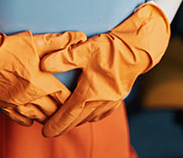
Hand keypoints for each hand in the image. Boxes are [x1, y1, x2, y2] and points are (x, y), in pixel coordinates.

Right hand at [0, 7, 86, 125]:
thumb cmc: (10, 48)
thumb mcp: (37, 42)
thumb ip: (60, 41)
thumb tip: (80, 36)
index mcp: (42, 83)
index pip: (64, 97)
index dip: (72, 98)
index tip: (77, 97)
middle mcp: (31, 97)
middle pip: (53, 111)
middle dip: (62, 111)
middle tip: (69, 110)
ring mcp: (17, 103)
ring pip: (38, 117)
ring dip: (47, 117)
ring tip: (54, 116)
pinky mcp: (5, 104)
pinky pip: (19, 119)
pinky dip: (28, 120)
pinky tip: (32, 119)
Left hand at [40, 3, 170, 136]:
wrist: (138, 48)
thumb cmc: (112, 49)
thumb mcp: (85, 49)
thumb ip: (64, 58)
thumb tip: (43, 64)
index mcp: (90, 92)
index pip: (69, 113)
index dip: (56, 124)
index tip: (46, 132)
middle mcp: (101, 100)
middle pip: (78, 119)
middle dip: (64, 126)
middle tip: (52, 131)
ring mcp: (111, 100)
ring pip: (90, 117)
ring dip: (78, 121)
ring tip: (67, 122)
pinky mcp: (118, 97)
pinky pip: (102, 113)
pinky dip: (92, 116)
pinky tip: (89, 113)